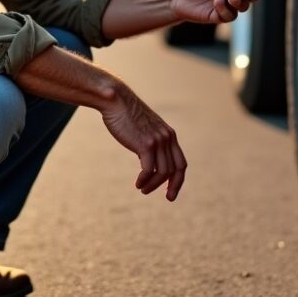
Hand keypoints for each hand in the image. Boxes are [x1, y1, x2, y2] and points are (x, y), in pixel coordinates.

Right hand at [100, 83, 186, 200]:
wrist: (116, 100)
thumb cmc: (126, 114)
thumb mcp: (144, 128)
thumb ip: (150, 141)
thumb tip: (148, 158)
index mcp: (169, 135)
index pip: (181, 163)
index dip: (179, 180)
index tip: (171, 192)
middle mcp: (167, 138)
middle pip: (175, 170)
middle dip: (172, 187)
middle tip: (166, 198)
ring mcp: (158, 141)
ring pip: (163, 173)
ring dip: (153, 185)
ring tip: (143, 189)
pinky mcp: (146, 144)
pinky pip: (150, 170)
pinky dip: (145, 180)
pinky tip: (137, 184)